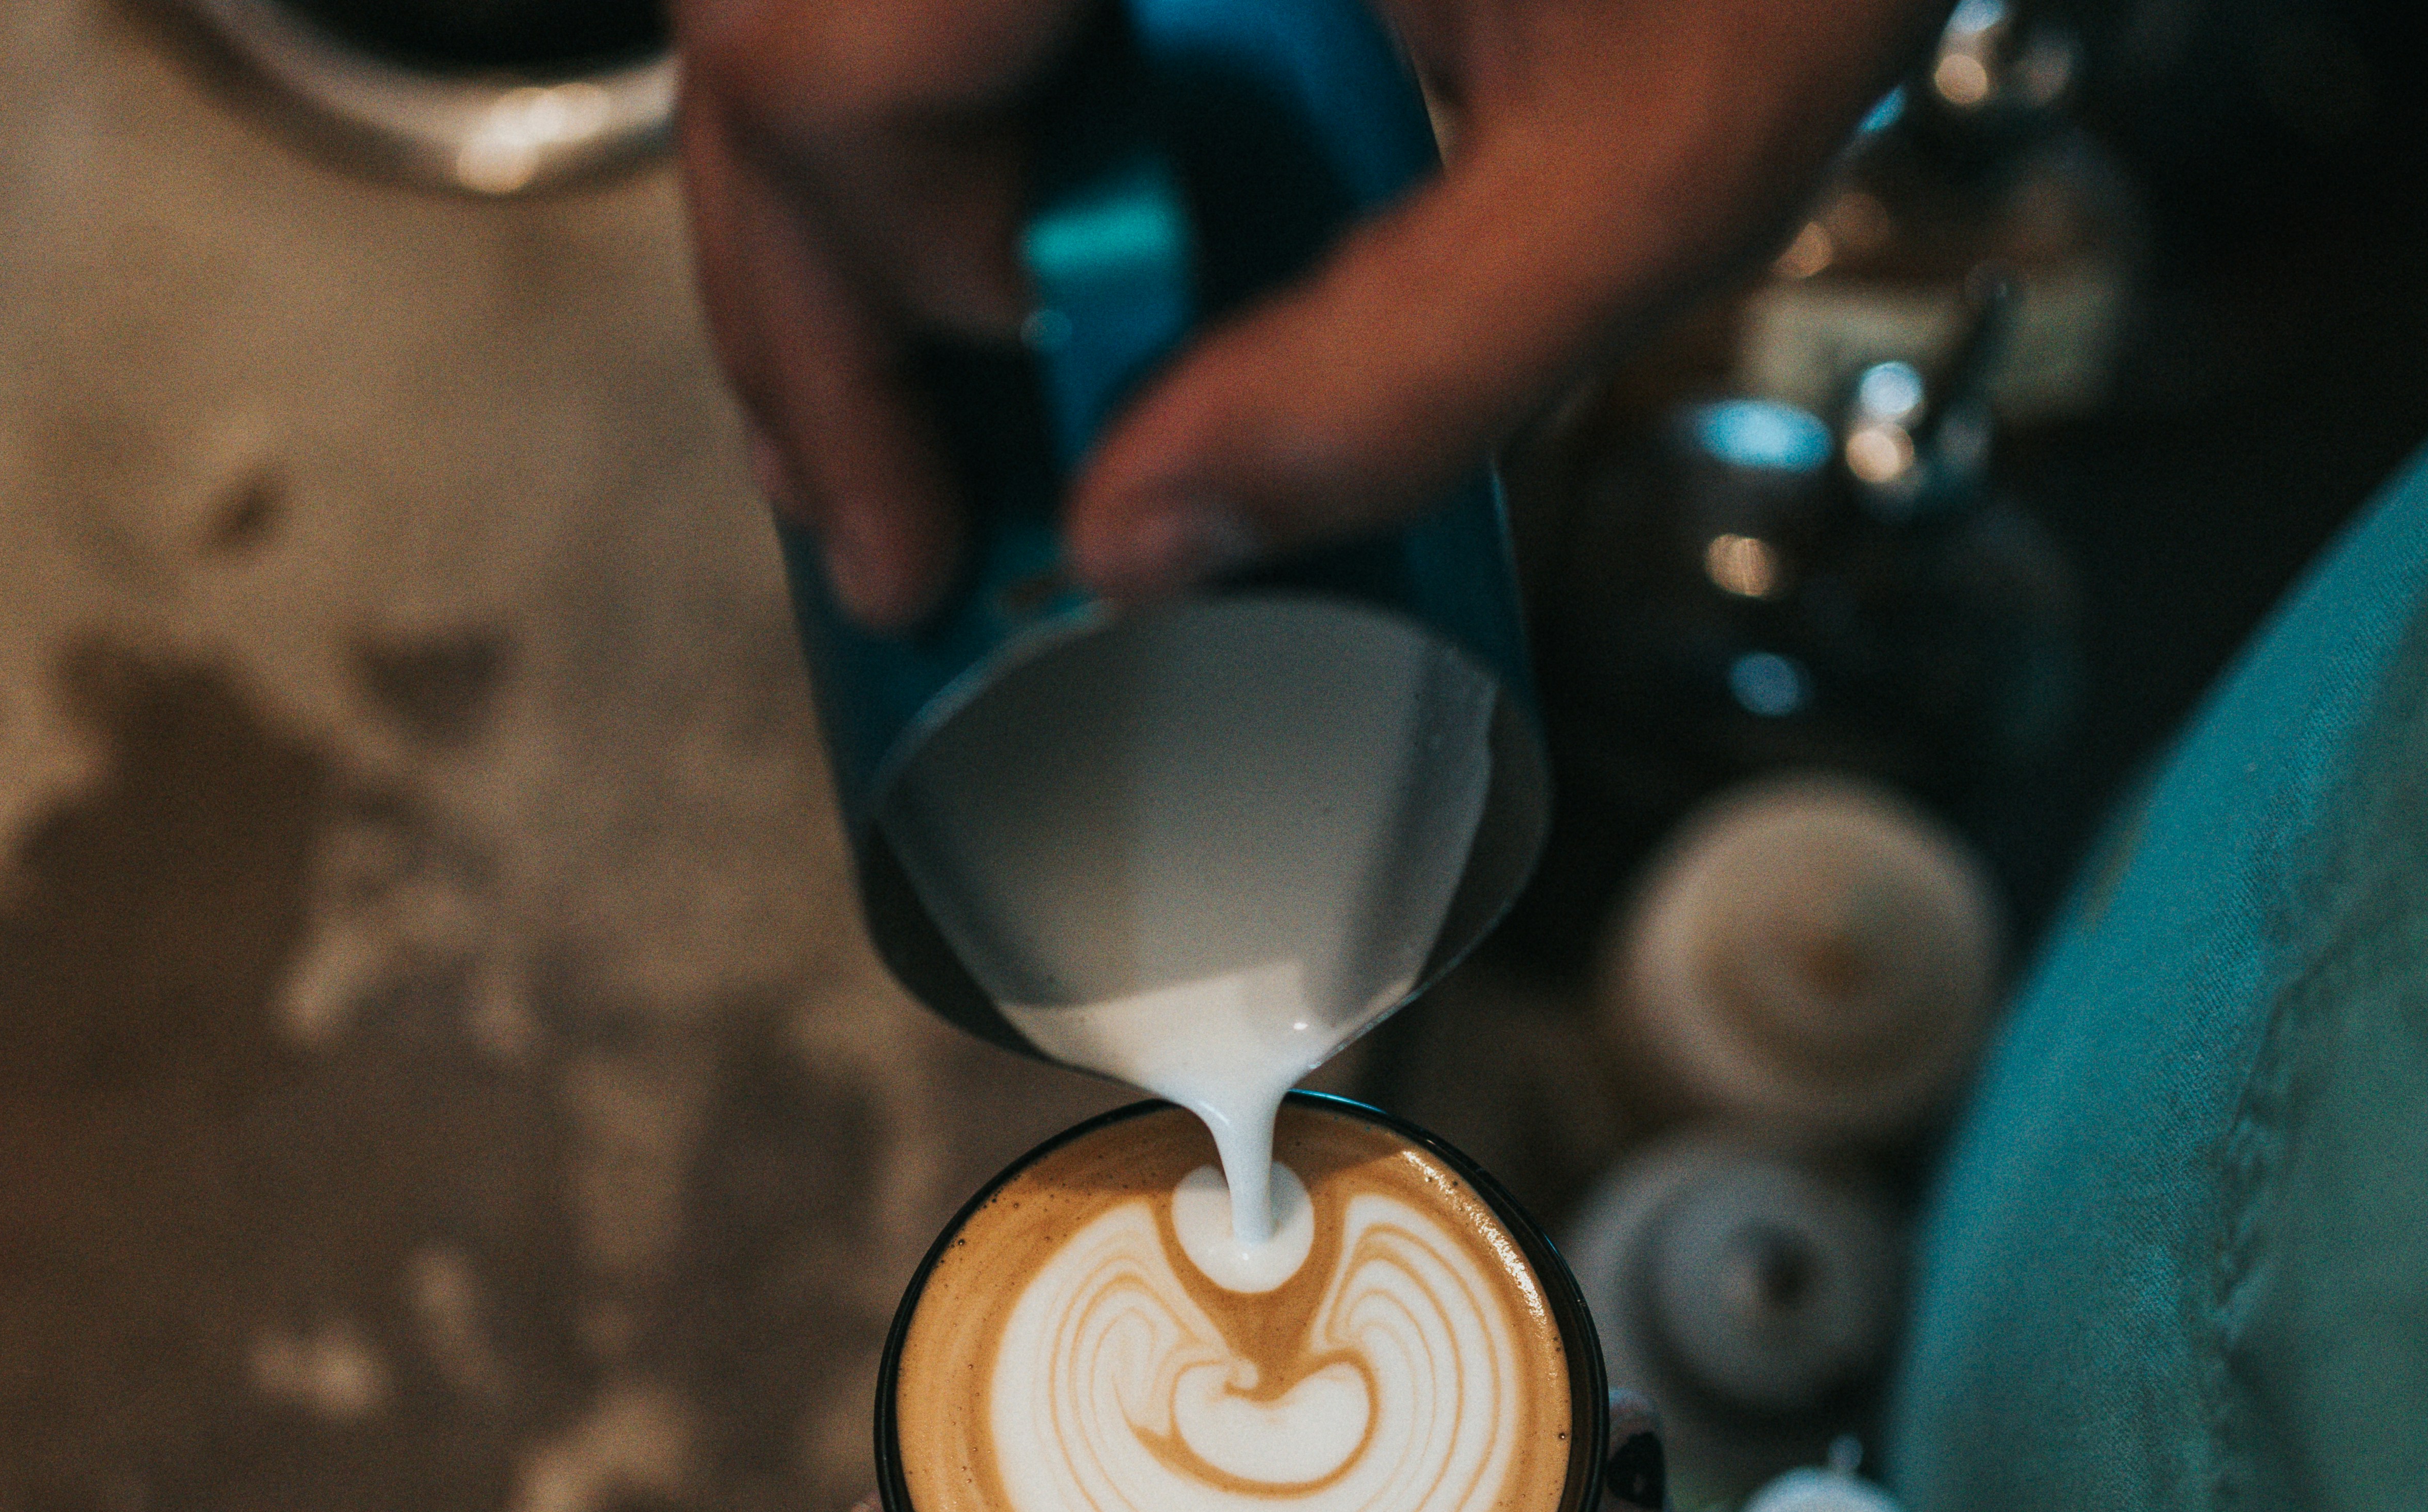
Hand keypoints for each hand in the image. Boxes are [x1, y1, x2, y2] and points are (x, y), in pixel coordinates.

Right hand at [672, 0, 1935, 624]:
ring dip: (843, 202)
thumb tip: (1144, 544)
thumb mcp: (1654, 169)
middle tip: (879, 520)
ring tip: (918, 408)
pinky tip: (1011, 241)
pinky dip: (931, 104)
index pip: (831, 62)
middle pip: (773, 28)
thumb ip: (1400, 372)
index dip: (869, 311)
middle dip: (806, 298)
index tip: (962, 505)